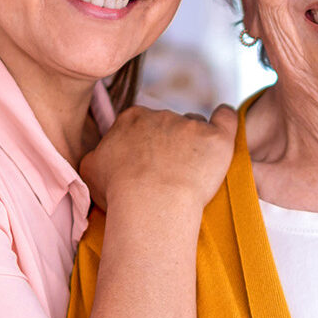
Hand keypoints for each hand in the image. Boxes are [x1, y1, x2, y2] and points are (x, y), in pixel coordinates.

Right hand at [82, 104, 238, 213]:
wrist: (150, 202)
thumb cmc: (119, 192)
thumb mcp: (91, 170)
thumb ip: (97, 155)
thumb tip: (100, 155)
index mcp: (131, 119)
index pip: (143, 124)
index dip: (146, 144)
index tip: (148, 164)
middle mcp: (160, 115)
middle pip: (170, 124)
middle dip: (170, 144)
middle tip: (169, 174)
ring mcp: (190, 124)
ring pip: (196, 127)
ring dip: (196, 143)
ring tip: (193, 171)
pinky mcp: (216, 138)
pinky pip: (227, 118)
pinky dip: (226, 120)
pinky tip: (224, 127)